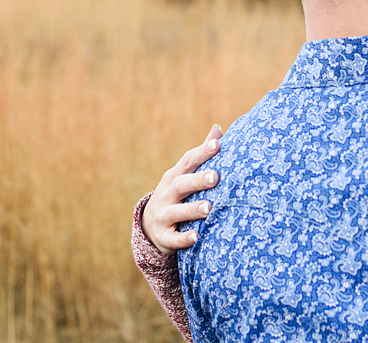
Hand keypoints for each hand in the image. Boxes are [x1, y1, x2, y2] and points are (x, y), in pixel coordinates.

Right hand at [141, 125, 223, 255]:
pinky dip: (183, 238)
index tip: (217, 144)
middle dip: (197, 180)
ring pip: (176, 212)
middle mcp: (167, 194)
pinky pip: (173, 238)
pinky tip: (196, 237)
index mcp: (175, 176)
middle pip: (181, 184)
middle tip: (215, 176)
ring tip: (209, 207)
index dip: (202, 152)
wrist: (150, 227)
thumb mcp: (184, 175)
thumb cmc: (177, 195)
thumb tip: (218, 129)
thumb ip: (201, 155)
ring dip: (192, 209)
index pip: (187, 161)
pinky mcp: (163, 236)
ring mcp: (163, 215)